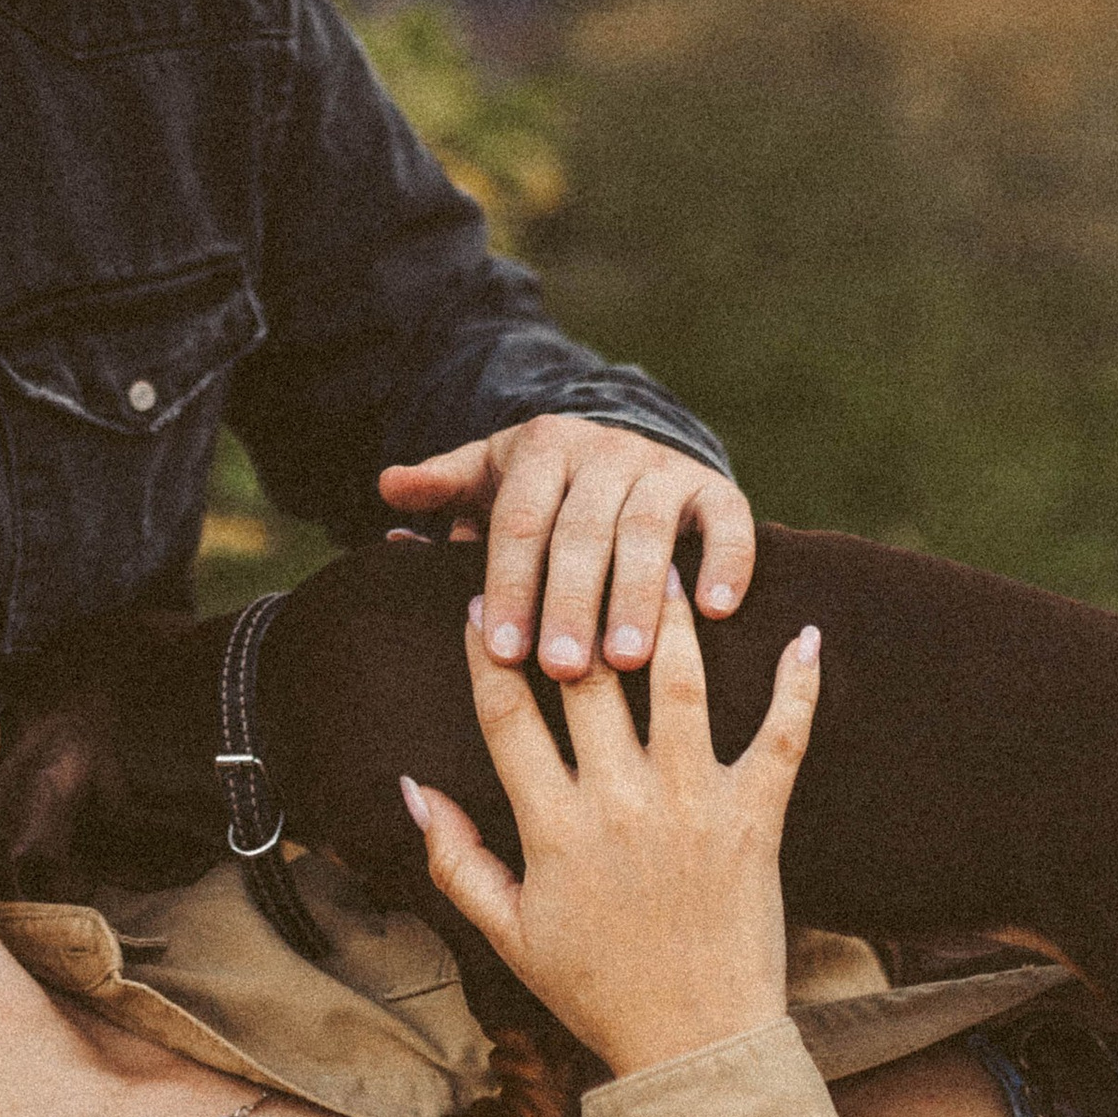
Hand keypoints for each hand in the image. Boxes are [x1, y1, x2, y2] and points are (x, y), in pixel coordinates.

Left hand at [378, 413, 754, 680]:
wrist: (625, 452)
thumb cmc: (541, 490)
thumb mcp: (489, 478)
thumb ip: (442, 488)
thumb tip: (389, 486)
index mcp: (542, 447)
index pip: (520, 520)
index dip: (511, 584)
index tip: (503, 651)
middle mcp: (605, 450)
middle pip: (582, 529)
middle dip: (571, 601)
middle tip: (564, 670)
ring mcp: (663, 467)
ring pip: (648, 529)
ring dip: (637, 595)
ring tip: (628, 660)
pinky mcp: (716, 488)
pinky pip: (728, 521)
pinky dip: (726, 562)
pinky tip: (715, 612)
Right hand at [402, 571, 816, 1077]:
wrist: (696, 1048)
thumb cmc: (595, 990)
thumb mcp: (506, 931)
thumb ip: (453, 856)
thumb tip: (407, 786)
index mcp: (553, 826)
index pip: (507, 714)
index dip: (487, 651)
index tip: (478, 601)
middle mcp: (619, 803)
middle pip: (589, 678)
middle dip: (575, 605)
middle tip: (572, 547)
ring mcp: (692, 806)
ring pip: (678, 685)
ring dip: (671, 616)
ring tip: (666, 557)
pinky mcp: (754, 820)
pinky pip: (781, 739)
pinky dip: (798, 685)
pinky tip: (806, 631)